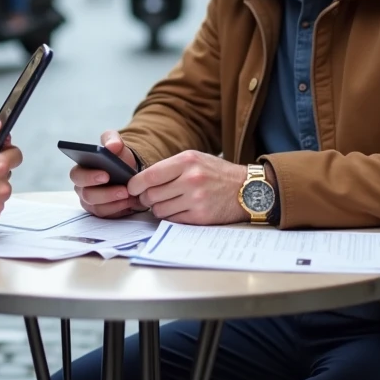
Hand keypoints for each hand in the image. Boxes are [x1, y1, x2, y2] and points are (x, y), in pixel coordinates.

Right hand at [70, 130, 143, 218]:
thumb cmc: (117, 156)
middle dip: (106, 193)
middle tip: (124, 190)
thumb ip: (112, 140)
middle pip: (87, 195)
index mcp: (81, 170)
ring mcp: (91, 202)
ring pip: (98, 207)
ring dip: (115, 202)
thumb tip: (112, 146)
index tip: (106, 175)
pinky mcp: (101, 211)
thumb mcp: (115, 144)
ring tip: (130, 196)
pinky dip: (119, 209)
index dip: (89, 177)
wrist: (128, 169)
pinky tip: (131, 203)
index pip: (77, 175)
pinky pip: (107, 215)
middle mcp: (82, 188)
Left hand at [126, 151, 248, 224]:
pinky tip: (179, 209)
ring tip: (167, 202)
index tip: (132, 188)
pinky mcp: (200, 217)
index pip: (149, 175)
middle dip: (146, 198)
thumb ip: (169, 168)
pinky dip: (171, 217)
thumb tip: (141, 182)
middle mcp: (191, 179)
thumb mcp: (195, 159)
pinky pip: (172, 220)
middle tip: (149, 197)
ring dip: (158, 209)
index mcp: (187, 161)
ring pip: (159, 210)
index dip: (135, 184)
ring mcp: (196, 199)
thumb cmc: (217, 173)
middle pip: (151, 195)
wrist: (247, 189)